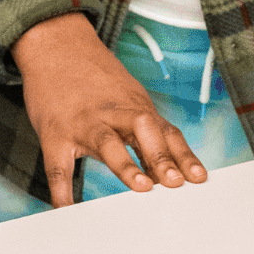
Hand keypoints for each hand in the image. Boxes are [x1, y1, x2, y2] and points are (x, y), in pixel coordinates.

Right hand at [11, 12, 208, 207]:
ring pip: (106, 142)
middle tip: (175, 182)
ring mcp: (83, 123)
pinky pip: (58, 164)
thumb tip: (173, 163)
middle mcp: (112, 113)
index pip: (164, 132)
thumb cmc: (95, 78)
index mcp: (134, 107)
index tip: (199, 178)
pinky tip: (67, 208)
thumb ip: (147, 128)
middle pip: (142, 130)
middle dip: (160, 156)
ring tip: (141, 187)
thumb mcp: (127, 95)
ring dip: (125, 164)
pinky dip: (62, 189)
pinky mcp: (55, 133)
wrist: (55, 45)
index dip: (182, 155)